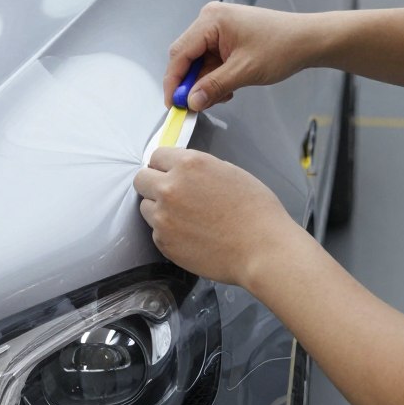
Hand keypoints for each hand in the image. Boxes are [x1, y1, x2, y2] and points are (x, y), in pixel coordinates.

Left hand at [134, 147, 298, 287]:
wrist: (262, 249)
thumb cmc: (256, 210)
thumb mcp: (230, 172)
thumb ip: (199, 169)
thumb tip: (184, 172)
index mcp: (188, 164)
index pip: (156, 156)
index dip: (164, 165)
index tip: (170, 173)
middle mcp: (169, 188)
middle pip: (141, 179)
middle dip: (153, 184)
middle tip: (172, 195)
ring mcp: (163, 217)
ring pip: (146, 207)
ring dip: (159, 209)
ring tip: (186, 219)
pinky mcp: (163, 242)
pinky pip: (156, 231)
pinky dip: (168, 232)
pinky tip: (191, 236)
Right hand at [163, 3, 327, 110]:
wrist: (308, 40)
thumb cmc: (283, 46)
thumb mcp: (244, 71)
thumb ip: (213, 87)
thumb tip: (191, 101)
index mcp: (211, 20)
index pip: (180, 53)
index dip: (173, 81)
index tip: (173, 104)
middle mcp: (211, 20)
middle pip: (187, 57)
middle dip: (191, 83)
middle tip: (196, 105)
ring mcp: (219, 28)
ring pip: (199, 62)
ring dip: (206, 82)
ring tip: (224, 94)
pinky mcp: (226, 37)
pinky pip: (211, 60)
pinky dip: (216, 77)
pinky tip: (229, 87)